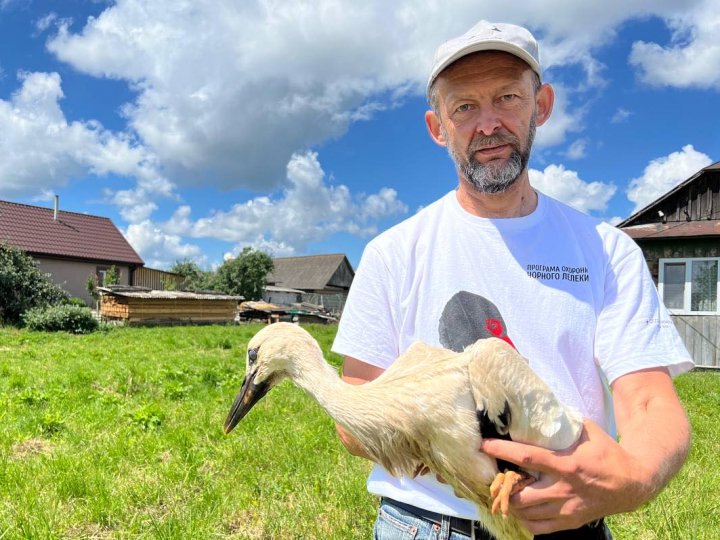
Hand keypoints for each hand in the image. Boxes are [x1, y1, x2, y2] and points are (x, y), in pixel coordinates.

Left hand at [480, 419, 651, 534]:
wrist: (632, 483)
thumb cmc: (606, 452)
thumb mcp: (586, 430)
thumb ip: (561, 422)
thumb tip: (536, 408)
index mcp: (567, 464)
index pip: (527, 457)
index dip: (502, 451)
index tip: (483, 445)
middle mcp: (564, 490)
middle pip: (520, 494)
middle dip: (503, 485)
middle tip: (496, 473)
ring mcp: (567, 509)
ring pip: (525, 512)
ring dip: (511, 500)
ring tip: (507, 488)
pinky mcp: (570, 522)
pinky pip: (537, 527)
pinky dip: (524, 518)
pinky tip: (522, 506)